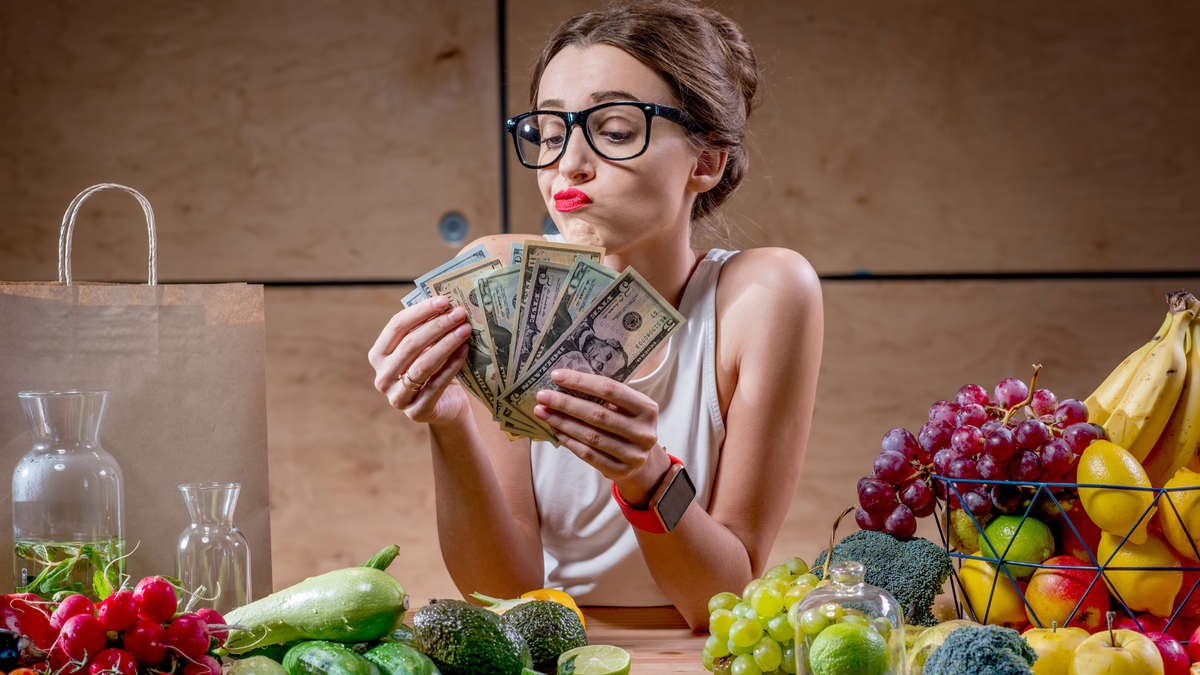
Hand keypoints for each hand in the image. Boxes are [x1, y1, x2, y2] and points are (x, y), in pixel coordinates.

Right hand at [368, 296, 471, 425]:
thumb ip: (427, 329)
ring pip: (423, 365)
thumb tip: (445, 303)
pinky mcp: (416, 411)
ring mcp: (396, 397)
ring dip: (446, 344)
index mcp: (378, 355)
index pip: (396, 326)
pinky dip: (451, 365)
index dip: (420, 311)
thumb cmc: (434, 371)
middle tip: (459, 313)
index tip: (444, 300)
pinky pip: (436, 384)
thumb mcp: (426, 349)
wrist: (446, 406)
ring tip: (465, 329)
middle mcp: (382, 377)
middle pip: (410, 344)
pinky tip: (465, 350)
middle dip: (437, 326)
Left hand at [533, 369, 670, 505]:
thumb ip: (606, 396)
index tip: (556, 375)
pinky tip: (554, 429)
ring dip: (562, 422)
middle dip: (566, 404)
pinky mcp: (620, 471)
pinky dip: (568, 440)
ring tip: (542, 412)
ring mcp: (634, 455)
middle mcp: (644, 432)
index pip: (610, 389)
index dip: (581, 381)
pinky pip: (588, 454)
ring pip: (590, 436)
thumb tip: (566, 380)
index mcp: (647, 408)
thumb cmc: (628, 424)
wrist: (643, 461)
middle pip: (597, 414)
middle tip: (543, 396)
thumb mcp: (627, 407)